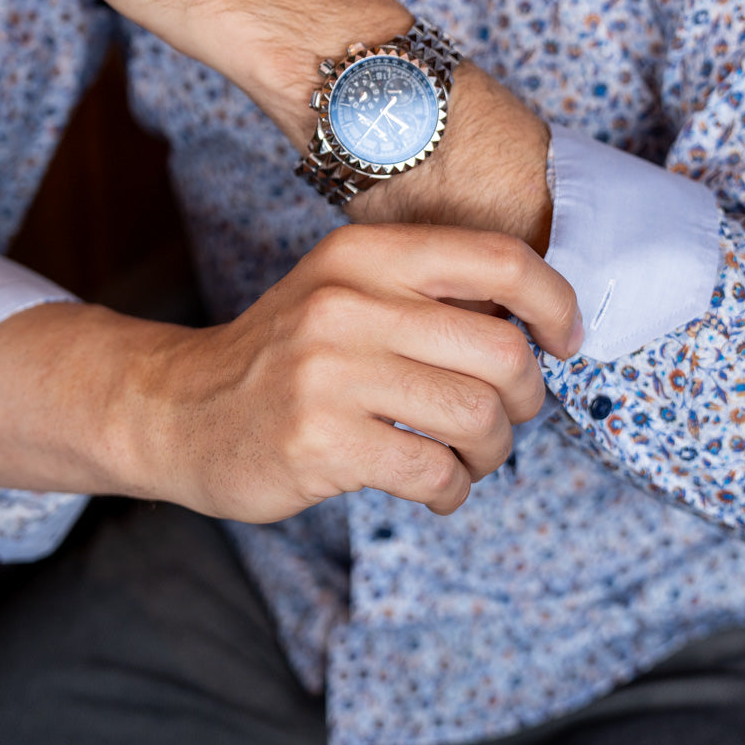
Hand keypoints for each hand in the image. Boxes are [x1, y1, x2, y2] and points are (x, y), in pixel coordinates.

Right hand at [142, 224, 582, 521]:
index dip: (555, 301)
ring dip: (492, 452)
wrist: (179, 409)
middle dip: (525, 398)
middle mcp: (348, 302)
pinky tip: (434, 486)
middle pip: (503, 351)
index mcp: (366, 254)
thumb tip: (539, 323)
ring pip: (477, 417)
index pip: (498, 260)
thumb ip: (429, 295)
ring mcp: (330, 373)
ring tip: (467, 457)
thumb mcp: (348, 291)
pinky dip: (452, 489)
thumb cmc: (289, 355)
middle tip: (506, 414)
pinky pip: (434, 471)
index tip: (565, 339)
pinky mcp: (320, 442)